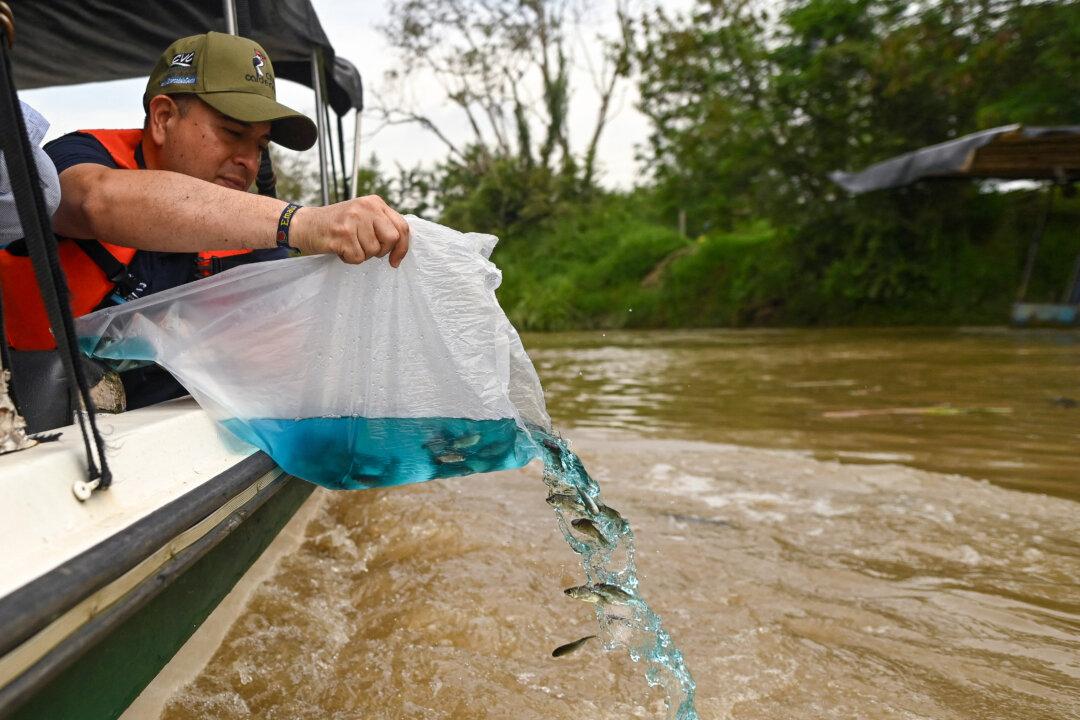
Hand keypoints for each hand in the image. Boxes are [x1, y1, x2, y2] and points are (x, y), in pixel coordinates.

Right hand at [289, 195, 410, 266]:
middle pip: (392, 239)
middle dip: (381, 251)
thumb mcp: (362, 217)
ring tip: (347, 244)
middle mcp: (366, 208)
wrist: (304, 224)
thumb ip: (381, 225)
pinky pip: (358, 257)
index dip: (403, 247)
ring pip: (374, 251)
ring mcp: (354, 219)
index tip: (396, 260)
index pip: (402, 226)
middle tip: (365, 250)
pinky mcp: (343, 233)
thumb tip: (402, 245)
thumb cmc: (336, 225)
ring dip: (361, 255)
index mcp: (374, 202)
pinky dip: (349, 259)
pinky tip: (339, 248)